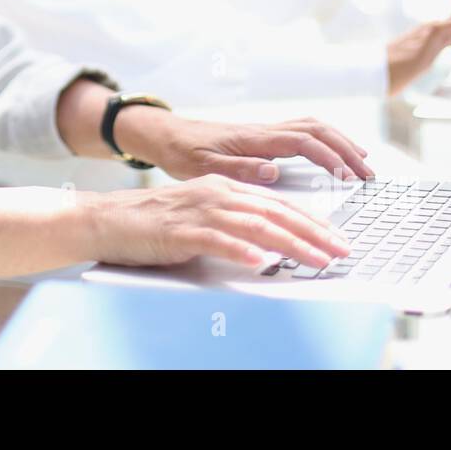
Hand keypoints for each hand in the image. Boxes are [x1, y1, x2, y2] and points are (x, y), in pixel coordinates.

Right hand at [82, 174, 351, 270]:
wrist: (108, 218)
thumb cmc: (156, 222)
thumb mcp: (202, 214)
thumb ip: (234, 221)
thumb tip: (269, 241)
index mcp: (225, 187)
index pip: (279, 204)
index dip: (312, 221)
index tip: (337, 239)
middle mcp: (217, 194)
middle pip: (276, 212)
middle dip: (315, 233)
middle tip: (342, 251)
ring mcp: (200, 212)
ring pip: (256, 226)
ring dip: (291, 244)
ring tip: (317, 259)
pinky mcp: (181, 232)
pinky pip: (218, 241)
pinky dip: (242, 251)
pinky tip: (261, 262)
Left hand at [115, 106, 373, 184]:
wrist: (168, 136)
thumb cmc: (183, 154)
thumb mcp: (203, 168)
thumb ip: (237, 170)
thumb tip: (273, 171)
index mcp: (254, 139)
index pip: (303, 142)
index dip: (329, 157)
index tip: (348, 177)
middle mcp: (265, 130)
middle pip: (317, 128)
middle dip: (346, 148)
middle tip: (369, 174)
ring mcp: (266, 130)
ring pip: (313, 125)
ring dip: (341, 141)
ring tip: (363, 163)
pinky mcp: (265, 135)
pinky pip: (304, 130)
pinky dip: (327, 139)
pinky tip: (335, 154)